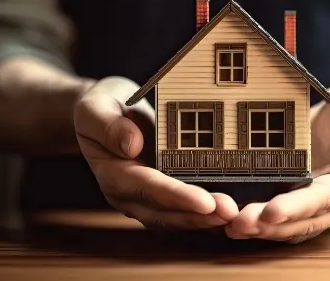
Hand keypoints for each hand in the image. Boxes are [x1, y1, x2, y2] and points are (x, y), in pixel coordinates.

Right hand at [74, 76, 238, 228]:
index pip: (146, 188)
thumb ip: (107, 126)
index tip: (205, 201)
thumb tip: (132, 144)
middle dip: (198, 216)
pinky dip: (205, 215)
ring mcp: (145, 199)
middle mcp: (129, 195)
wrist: (104, 117)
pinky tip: (229, 213)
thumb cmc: (100, 109)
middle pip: (165, 214)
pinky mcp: (161, 197)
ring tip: (235, 216)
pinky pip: (183, 211)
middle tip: (230, 212)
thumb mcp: (95, 108)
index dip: (177, 197)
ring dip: (205, 220)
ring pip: (176, 219)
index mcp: (112, 174)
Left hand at [225, 82, 329, 242]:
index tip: (271, 211)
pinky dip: (259, 222)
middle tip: (238, 223)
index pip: (325, 198)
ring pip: (289, 227)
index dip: (298, 207)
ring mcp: (318, 204)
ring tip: (231, 226)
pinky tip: (233, 220)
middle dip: (270, 225)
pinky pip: (280, 218)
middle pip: (303, 221)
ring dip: (260, 229)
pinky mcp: (300, 198)